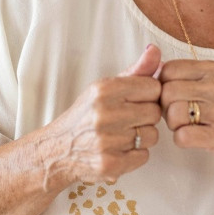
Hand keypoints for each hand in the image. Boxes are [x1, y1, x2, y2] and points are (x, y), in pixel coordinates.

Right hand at [37, 45, 163, 187]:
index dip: (149, 95)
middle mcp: (104, 114)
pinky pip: (144, 156)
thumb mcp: (106, 87)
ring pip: (152, 135)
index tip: (136, 100)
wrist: (57, 149)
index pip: (154, 87)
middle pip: (155, 112)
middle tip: (128, 120)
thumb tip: (156, 50)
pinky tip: (119, 150)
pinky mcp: (109, 164)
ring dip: (142, 137)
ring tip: (122, 135)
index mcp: (104, 90)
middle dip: (146, 117)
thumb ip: (136, 70)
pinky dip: (135, 155)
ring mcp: (106, 141)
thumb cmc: (87, 115)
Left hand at [158, 59, 213, 176]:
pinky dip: (183, 140)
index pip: (170, 68)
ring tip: (189, 127)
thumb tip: (156, 67)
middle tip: (181, 116)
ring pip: (173, 113)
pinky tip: (196, 139)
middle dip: (167, 107)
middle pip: (168, 91)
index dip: (164, 85)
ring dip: (174, 125)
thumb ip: (194, 77)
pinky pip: (182, 136)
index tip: (175, 97)